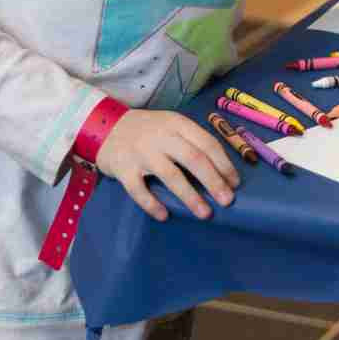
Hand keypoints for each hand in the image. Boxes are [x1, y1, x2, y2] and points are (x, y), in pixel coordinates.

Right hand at [94, 109, 239, 222]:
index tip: (234, 183)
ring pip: (170, 175)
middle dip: (213, 181)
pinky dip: (152, 204)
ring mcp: (141, 152)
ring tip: (204, 213)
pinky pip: (139, 190)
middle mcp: (161, 136)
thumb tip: (220, 171)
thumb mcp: (171, 126)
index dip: (223, 164)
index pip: (207, 143)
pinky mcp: (122, 168)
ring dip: (190, 196)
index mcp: (177, 124)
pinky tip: (165, 215)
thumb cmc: (147, 131)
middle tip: (227, 201)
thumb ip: (191, 141)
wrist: (104, 127)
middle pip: (193, 158)